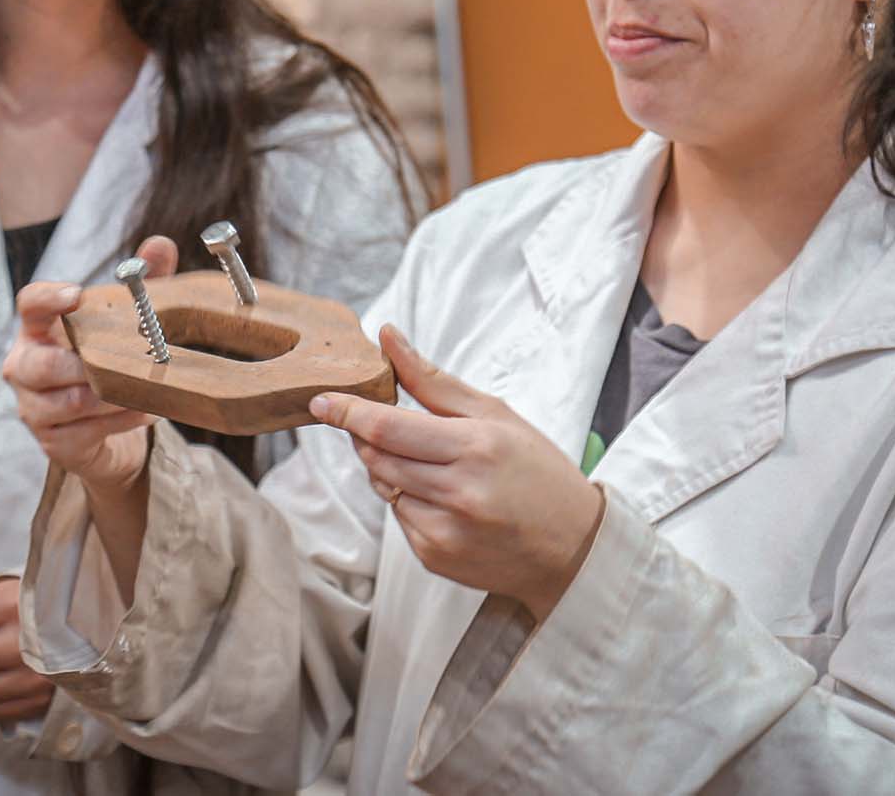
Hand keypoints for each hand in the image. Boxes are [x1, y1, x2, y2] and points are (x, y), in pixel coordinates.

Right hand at [2, 235, 176, 493]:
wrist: (108, 433)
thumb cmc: (107, 364)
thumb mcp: (127, 322)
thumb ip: (142, 283)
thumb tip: (160, 244)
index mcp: (38, 330)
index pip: (29, 305)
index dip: (49, 298)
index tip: (77, 294)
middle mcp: (25, 368)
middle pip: (40, 363)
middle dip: (84, 363)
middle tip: (122, 357)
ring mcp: (34, 409)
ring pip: (68, 401)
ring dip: (111, 395)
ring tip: (145, 386)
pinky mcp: (53, 443)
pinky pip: (86, 431)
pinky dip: (120, 420)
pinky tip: (145, 410)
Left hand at [312, 326, 605, 621]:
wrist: (574, 549)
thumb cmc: (537, 471)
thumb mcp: (495, 414)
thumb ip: (433, 380)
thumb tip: (387, 336)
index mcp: (475, 448)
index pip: (387, 428)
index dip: (347, 412)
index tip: (321, 401)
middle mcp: (458, 493)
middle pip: (376, 457)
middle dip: (366, 437)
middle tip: (382, 424)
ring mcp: (444, 531)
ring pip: (383, 486)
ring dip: (389, 467)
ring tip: (433, 464)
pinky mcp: (435, 557)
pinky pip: (398, 517)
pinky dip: (408, 499)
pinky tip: (445, 499)